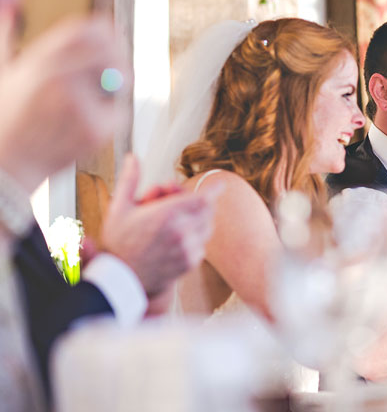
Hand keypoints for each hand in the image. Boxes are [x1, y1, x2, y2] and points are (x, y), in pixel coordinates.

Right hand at [0, 17, 129, 191]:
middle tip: (116, 77)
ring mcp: (78, 103)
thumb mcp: (4, 72)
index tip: (113, 41)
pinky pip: (118, 114)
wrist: (4, 165)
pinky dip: (110, 119)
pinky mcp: (93, 128)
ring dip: (112, 92)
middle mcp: (59, 75)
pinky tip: (84, 127)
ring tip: (86, 106)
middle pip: (111, 53)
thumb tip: (12, 7)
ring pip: (118, 84)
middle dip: (118, 62)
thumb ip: (10, 37)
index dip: (106, 32)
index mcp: (40, 59)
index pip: (87, 29)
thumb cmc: (5, 118)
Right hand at [101, 155, 215, 297]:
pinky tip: (177, 239)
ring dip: (199, 220)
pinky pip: (202, 245)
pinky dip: (195, 239)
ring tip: (177, 221)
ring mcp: (187, 249)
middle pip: (208, 210)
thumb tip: (133, 157)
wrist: (119, 280)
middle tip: (182, 203)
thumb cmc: (118, 242)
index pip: (203, 198)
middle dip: (200, 203)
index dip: (214, 190)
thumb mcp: (118, 208)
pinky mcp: (190, 263)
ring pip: (207, 227)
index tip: (219, 184)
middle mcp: (181, 231)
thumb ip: (130, 180)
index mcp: (167, 215)